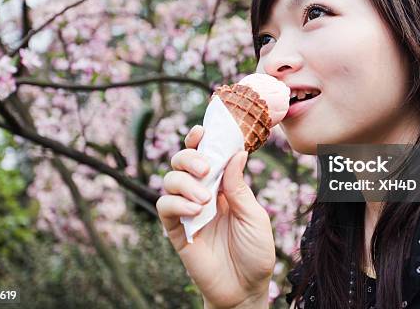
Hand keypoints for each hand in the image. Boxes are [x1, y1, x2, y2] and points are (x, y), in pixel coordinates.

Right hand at [156, 125, 274, 307]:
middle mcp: (203, 193)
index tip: (201, 131)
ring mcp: (188, 210)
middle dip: (190, 156)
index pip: (207, 155)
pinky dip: (176, 202)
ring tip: (205, 199)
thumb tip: (237, 153)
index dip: (201, 141)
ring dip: (185, 182)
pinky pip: (165, 206)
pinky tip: (194, 209)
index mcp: (223, 186)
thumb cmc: (255, 251)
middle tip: (206, 169)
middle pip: (183, 161)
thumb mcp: (254, 215)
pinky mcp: (176, 230)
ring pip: (170, 179)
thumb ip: (239, 186)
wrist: (245, 288)